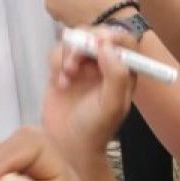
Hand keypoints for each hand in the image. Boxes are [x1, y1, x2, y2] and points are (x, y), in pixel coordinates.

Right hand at [42, 25, 139, 168]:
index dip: (110, 35)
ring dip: (68, 54)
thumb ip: (116, 75)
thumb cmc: (96, 129)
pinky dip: (56, 63)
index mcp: (123, 69)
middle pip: (96, 33)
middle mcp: (104, 63)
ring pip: (75, 39)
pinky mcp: (61, 69)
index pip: (122, 39)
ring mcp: (82, 65)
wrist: (67, 147)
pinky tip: (60, 84)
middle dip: (84, 43)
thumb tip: (107, 46)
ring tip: (67, 77)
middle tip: (74, 62)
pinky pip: (57, 52)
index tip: (97, 43)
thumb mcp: (112, 106)